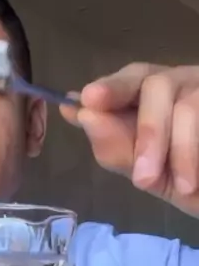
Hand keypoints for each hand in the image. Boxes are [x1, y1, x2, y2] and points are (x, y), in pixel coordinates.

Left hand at [60, 62, 198, 216]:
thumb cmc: (191, 184)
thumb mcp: (151, 174)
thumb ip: (115, 148)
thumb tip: (78, 113)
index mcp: (155, 95)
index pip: (130, 79)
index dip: (111, 87)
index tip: (89, 99)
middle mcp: (182, 82)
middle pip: (156, 84)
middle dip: (148, 132)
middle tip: (143, 179)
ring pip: (187, 105)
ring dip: (180, 150)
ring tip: (184, 187)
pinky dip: (196, 151)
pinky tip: (196, 178)